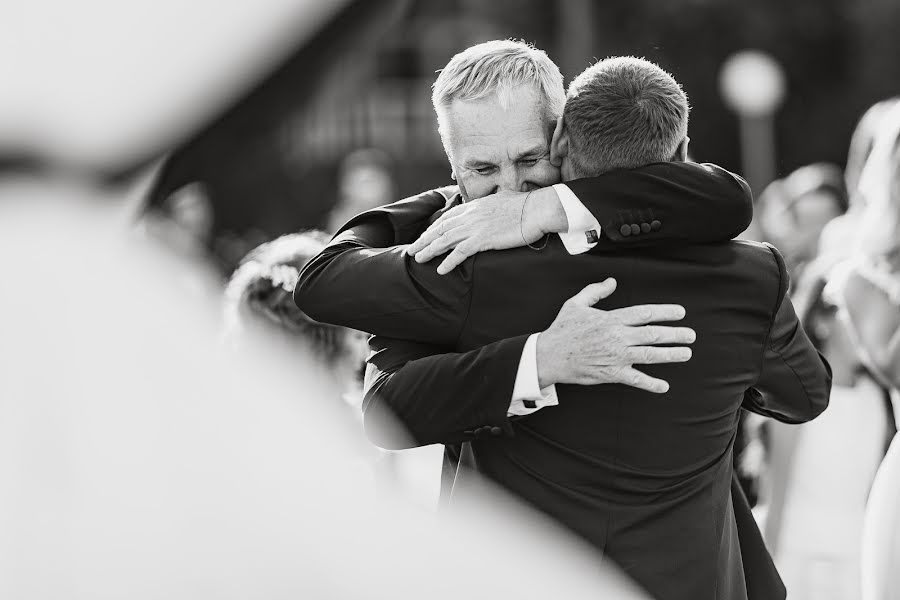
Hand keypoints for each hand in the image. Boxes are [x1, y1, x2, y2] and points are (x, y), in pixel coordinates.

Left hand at [405, 189, 561, 274]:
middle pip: (441, 229)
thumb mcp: (504, 199)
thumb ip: (494, 202)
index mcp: (475, 206)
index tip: (425, 236)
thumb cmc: (527, 206)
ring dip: (429, 250)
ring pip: (445, 240)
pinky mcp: (483, 239)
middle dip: (424, 240)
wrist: (538, 209)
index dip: (434, 228)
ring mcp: (475, 227)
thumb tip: (496, 200)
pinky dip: (448, 262)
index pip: (448, 218)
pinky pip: (460, 253)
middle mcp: (471, 215)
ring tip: (418, 259)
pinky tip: (440, 270)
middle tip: (412, 250)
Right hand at [536, 279, 694, 392]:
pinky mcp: (611, 373)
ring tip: (686, 353)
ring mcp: (616, 356)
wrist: (549, 355)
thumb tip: (612, 281)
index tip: (680, 313)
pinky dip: (651, 384)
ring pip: (650, 355)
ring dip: (671, 354)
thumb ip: (596, 291)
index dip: (665, 312)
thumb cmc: (562, 330)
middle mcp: (618, 337)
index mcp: (611, 319)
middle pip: (653, 334)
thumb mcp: (575, 304)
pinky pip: (636, 379)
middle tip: (691, 335)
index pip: (645, 314)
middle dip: (676, 334)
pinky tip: (664, 386)